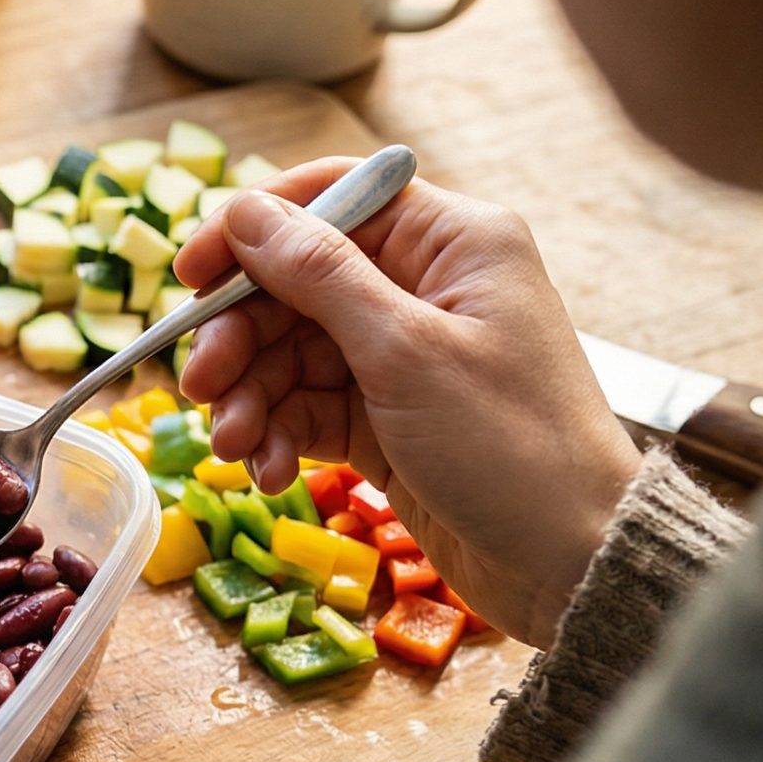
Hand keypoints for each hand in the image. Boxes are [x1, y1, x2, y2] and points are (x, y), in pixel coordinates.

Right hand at [174, 161, 641, 646]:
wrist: (571, 563)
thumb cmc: (512, 444)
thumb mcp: (406, 352)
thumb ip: (319, 276)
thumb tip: (248, 211)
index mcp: (450, 242)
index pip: (332, 199)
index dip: (253, 229)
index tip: (191, 272)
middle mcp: (424, 286)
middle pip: (294, 283)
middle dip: (240, 337)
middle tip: (200, 387)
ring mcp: (402, 355)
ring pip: (289, 352)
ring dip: (250, 397)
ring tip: (233, 446)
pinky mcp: (385, 417)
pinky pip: (306, 407)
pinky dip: (278, 435)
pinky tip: (268, 472)